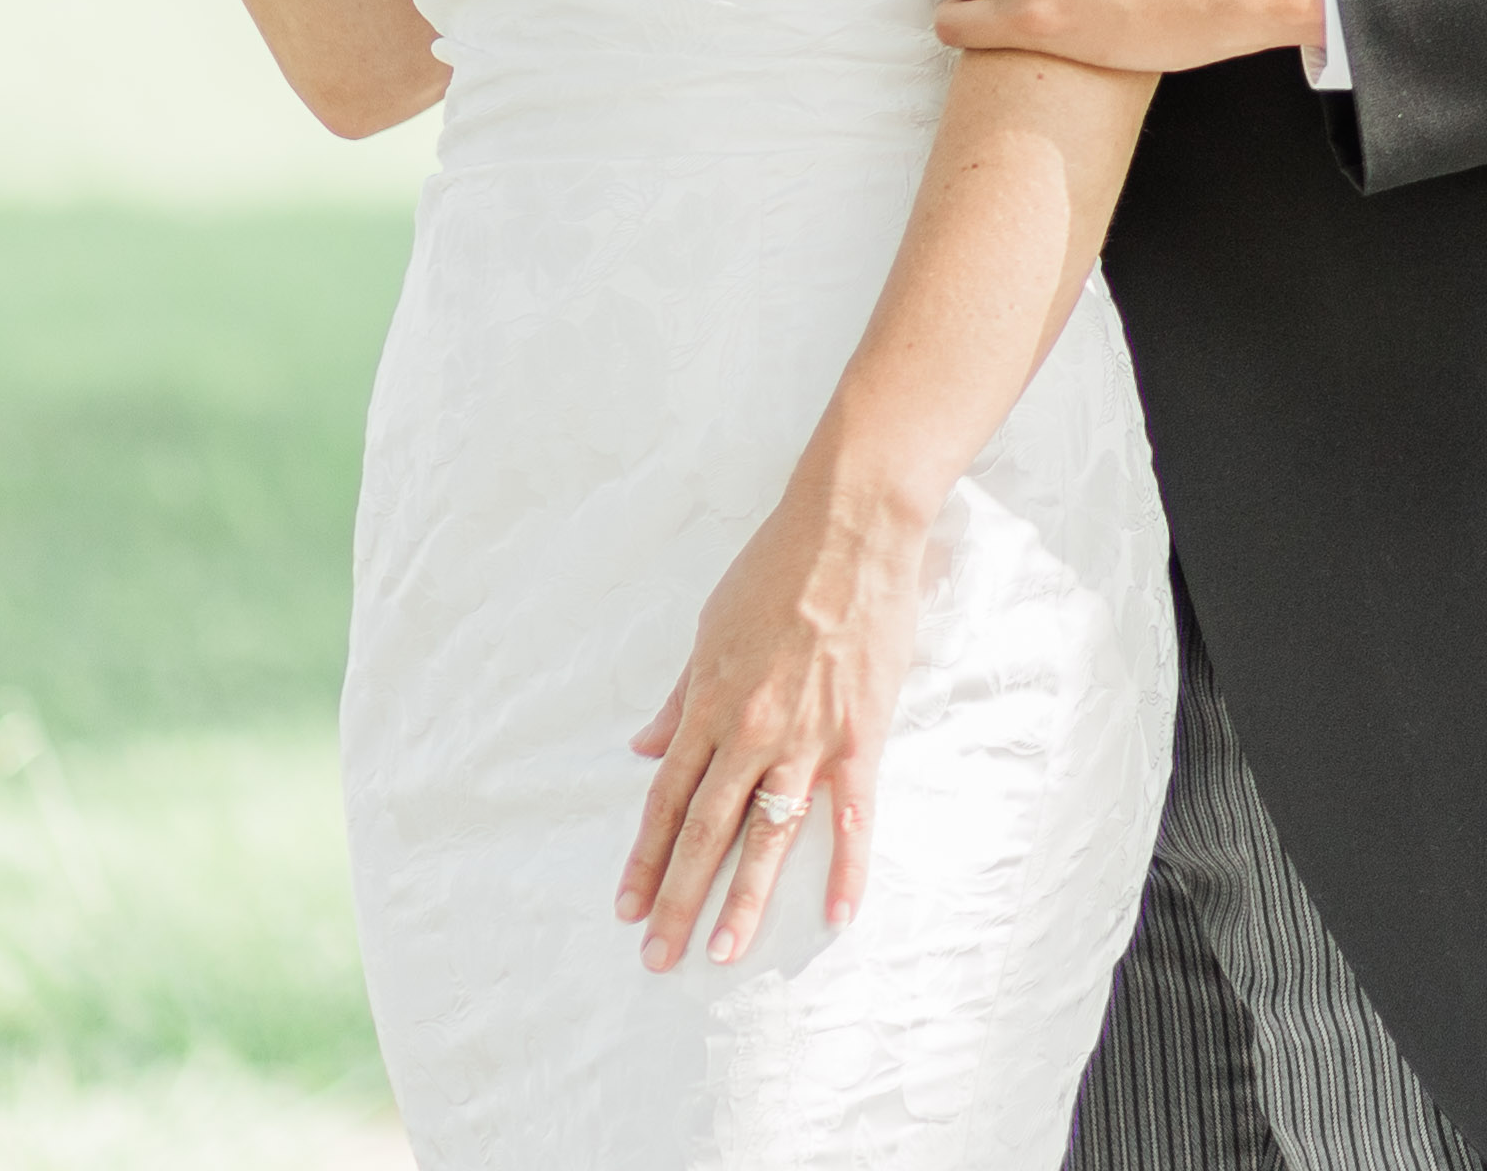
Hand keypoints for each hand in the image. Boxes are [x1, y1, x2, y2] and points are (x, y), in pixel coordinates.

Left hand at [617, 471, 926, 967]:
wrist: (849, 529)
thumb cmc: (777, 568)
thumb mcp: (708, 627)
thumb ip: (680, 697)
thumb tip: (646, 748)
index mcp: (708, 706)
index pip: (666, 801)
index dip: (644, 860)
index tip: (627, 908)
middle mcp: (749, 733)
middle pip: (706, 833)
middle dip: (678, 899)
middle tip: (658, 957)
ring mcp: (805, 739)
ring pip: (768, 836)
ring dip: (744, 900)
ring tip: (723, 952)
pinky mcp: (858, 736)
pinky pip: (851, 815)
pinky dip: (844, 867)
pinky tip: (837, 913)